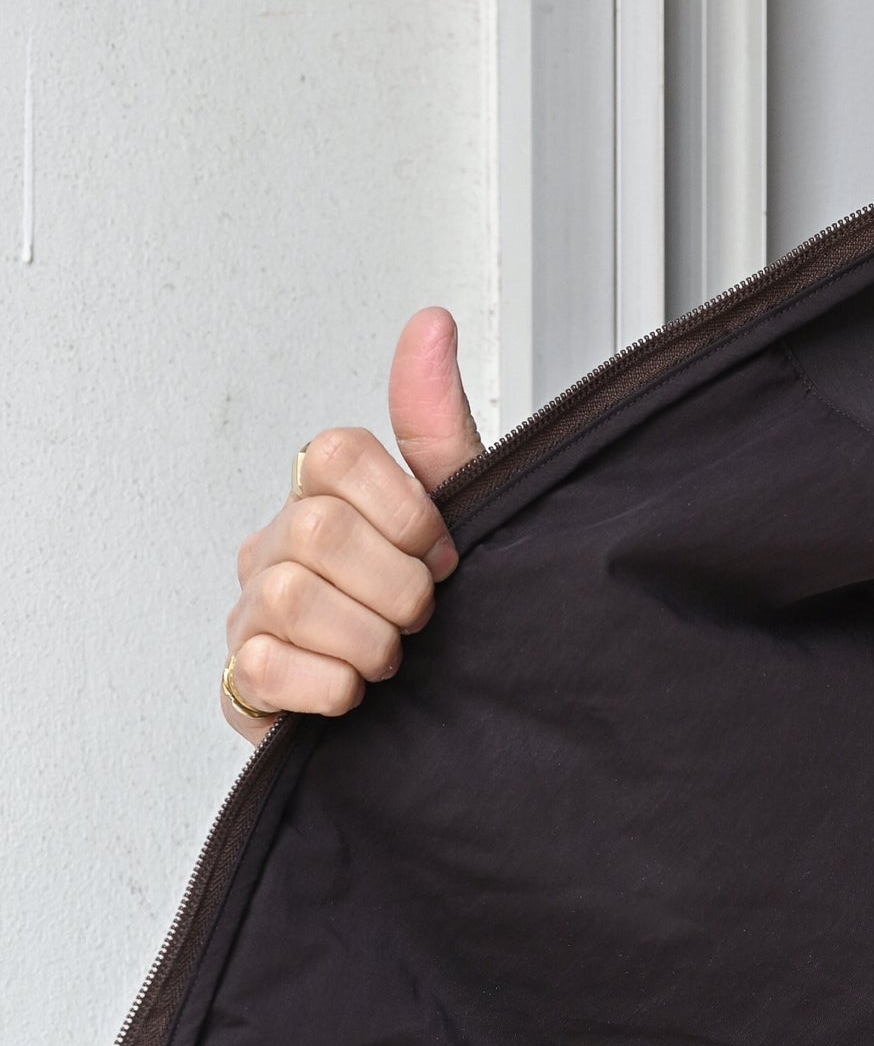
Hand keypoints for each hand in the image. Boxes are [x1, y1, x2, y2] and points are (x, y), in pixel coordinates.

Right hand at [220, 306, 483, 741]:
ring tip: (391, 659)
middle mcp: (275, 545)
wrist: (433, 722)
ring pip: (294, 598)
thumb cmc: (432, 613)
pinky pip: (265, 670)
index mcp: (322, 497)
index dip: (403, 508)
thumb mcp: (458, 515)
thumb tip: (430, 323)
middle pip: (320, 531)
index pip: (335, 454)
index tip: (441, 552)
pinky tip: (353, 695)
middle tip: (421, 617)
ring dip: (368, 640)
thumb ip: (438, 427)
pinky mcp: (243, 684)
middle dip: (396, 587)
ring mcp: (251, 613)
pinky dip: (329, 689)